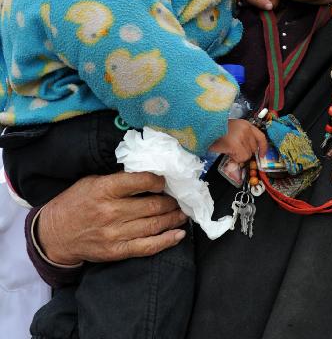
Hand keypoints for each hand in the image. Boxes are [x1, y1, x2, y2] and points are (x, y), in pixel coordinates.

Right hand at [37, 172, 187, 265]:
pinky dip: (166, 241)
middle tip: (181, 198)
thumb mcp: (92, 182)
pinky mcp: (116, 251)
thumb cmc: (76, 202)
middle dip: (171, 201)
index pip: (140, 181)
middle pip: (151, 205)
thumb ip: (118, 178)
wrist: (56, 234)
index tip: (167, 181)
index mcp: (105, 189)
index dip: (159, 180)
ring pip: (153, 225)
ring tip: (183, 213)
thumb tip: (146, 173)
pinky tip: (179, 235)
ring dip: (173, 219)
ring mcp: (114, 234)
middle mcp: (111, 211)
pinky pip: (147, 247)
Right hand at [209, 119, 267, 163]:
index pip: (261, 137)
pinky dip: (234, 158)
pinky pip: (241, 158)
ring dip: (238, 155)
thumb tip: (250, 152)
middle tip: (233, 148)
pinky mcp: (235, 144)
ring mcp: (241, 136)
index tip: (262, 154)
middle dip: (245, 152)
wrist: (205, 128)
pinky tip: (227, 151)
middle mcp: (246, 129)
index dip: (263, 147)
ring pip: (247, 155)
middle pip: (254, 148)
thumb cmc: (216, 130)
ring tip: (228, 148)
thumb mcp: (233, 130)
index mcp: (246, 124)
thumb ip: (243, 138)